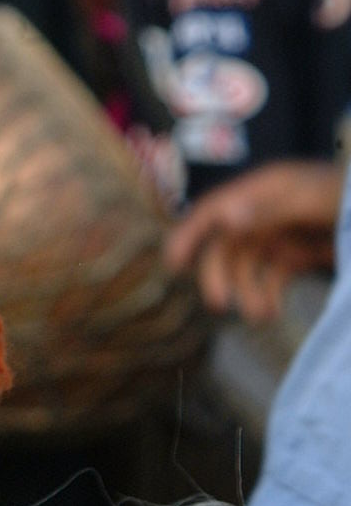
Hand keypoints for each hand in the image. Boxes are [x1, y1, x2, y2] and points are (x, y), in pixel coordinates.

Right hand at [164, 159, 342, 321]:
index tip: (173, 265)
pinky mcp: (297, 255)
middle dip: (219, 275)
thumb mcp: (315, 199)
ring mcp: (281, 235)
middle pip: (226, 245)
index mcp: (265, 189)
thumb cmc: (349, 196)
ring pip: (247, 267)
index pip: (215, 210)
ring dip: (247, 292)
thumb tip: (227, 220)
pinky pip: (270, 278)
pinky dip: (267, 297)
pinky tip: (273, 313)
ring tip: (261, 316)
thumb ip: (271, 208)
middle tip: (221, 305)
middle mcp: (265, 212)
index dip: (190, 234)